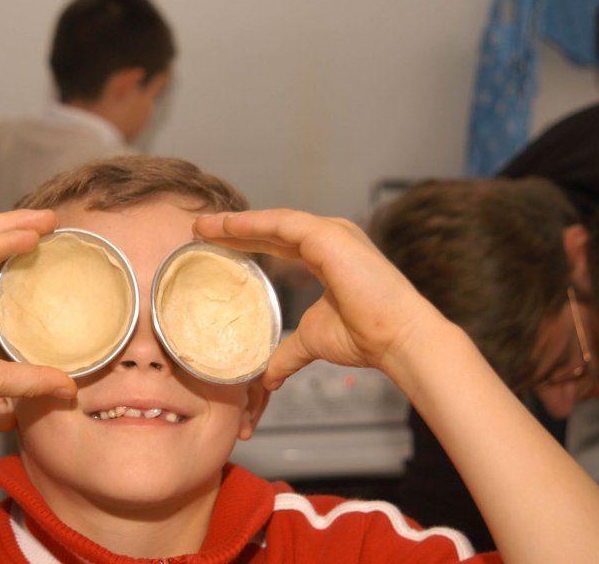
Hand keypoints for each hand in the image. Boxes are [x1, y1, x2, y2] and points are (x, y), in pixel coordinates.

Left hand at [194, 209, 438, 388]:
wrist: (398, 339)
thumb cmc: (367, 337)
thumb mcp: (313, 341)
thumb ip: (287, 353)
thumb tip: (267, 377)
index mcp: (328, 256)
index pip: (278, 243)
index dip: (246, 242)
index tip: (215, 244)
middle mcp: (330, 238)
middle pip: (272, 228)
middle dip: (235, 228)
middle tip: (200, 228)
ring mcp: (332, 233)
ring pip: (274, 222)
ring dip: (237, 222)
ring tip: (205, 225)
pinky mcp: (330, 236)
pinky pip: (282, 224)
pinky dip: (253, 223)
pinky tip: (227, 226)